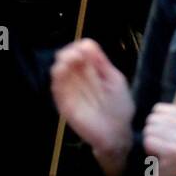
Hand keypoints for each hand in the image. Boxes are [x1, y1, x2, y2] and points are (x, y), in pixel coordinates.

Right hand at [52, 39, 133, 175]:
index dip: (79, 47)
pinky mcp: (65, 104)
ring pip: (58, 71)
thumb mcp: (114, 79)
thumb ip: (101, 63)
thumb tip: (86, 43)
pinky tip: (62, 71)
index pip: (79, 51)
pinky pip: (56, 89)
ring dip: (62, 63)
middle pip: (66, 58)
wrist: (118, 133)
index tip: (83, 48)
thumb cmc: (119, 106)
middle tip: (76, 54)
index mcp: (90, 70)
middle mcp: (77, 78)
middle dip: (69, 53)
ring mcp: (70, 91)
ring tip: (70, 61)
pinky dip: (57, 78)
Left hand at [142, 84, 175, 175]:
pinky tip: (160, 158)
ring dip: (151, 143)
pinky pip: (149, 141)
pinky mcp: (174, 152)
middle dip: (154, 133)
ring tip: (162, 152)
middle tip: (165, 145)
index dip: (159, 123)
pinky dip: (150, 151)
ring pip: (149, 130)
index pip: (158, 109)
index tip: (170, 135)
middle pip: (153, 119)